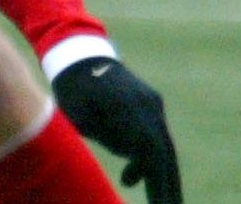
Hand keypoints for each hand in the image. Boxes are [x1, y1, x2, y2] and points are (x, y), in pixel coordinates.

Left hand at [52, 57, 180, 203]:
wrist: (78, 51)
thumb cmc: (72, 87)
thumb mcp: (79, 118)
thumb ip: (108, 143)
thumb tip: (133, 176)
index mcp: (130, 108)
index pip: (152, 153)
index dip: (157, 182)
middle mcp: (148, 105)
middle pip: (165, 153)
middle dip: (168, 185)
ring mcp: (152, 102)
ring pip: (163, 145)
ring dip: (161, 174)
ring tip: (160, 202)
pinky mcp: (150, 102)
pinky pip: (156, 135)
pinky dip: (150, 157)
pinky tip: (132, 177)